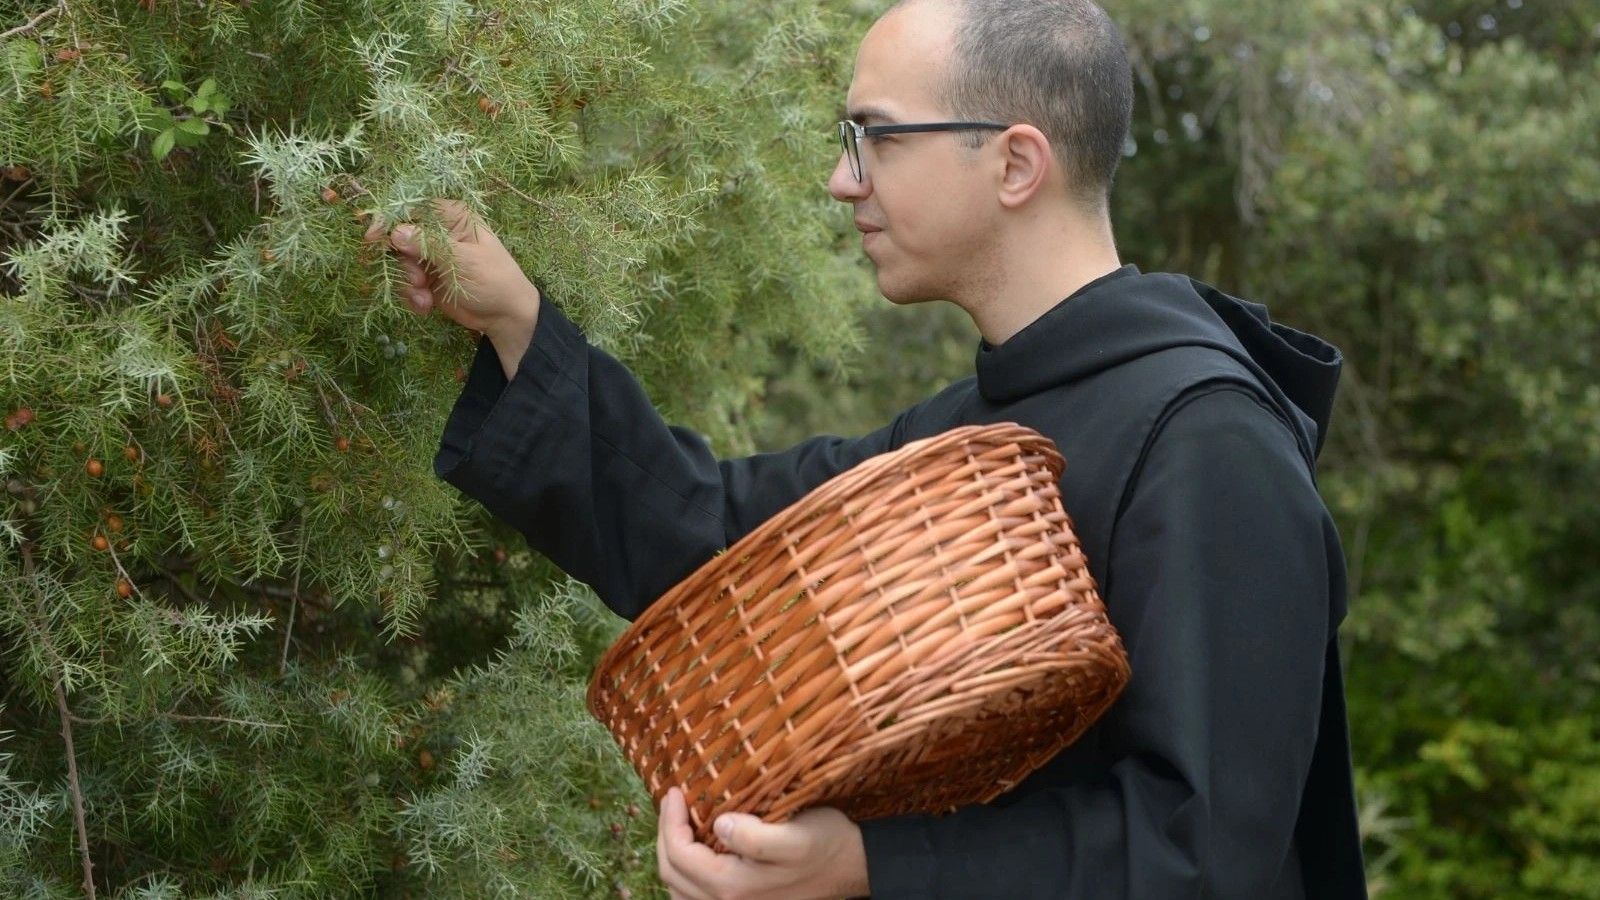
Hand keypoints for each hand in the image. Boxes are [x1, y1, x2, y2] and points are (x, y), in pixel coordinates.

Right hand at [362, 198, 539, 378]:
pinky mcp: (427, 278)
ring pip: (400, 262)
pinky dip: (412, 295)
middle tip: (418, 280)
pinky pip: (406, 282)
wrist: (506, 316)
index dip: (390, 220)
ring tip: (425, 297)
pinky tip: (426, 306)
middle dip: (403, 262)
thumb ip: (429, 245)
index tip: (374, 238)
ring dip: (408, 282)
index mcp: (452, 216)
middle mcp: (439, 232)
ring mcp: (431, 256)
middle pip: (400, 236)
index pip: (413, 208)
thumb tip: (396, 232)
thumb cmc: (494, 280)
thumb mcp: (463, 260)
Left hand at [656, 787, 870, 899]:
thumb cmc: (825, 844)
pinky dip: (685, 874)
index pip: (679, 855)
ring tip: (678, 823)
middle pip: (672, 875)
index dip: (670, 822)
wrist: (851, 866)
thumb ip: (754, 836)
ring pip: (679, 889)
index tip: (675, 791)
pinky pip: (694, 897)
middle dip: (666, 835)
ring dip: (672, 856)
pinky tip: (694, 851)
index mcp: (732, 886)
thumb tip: (719, 824)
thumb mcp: (794, 836)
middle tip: (672, 801)